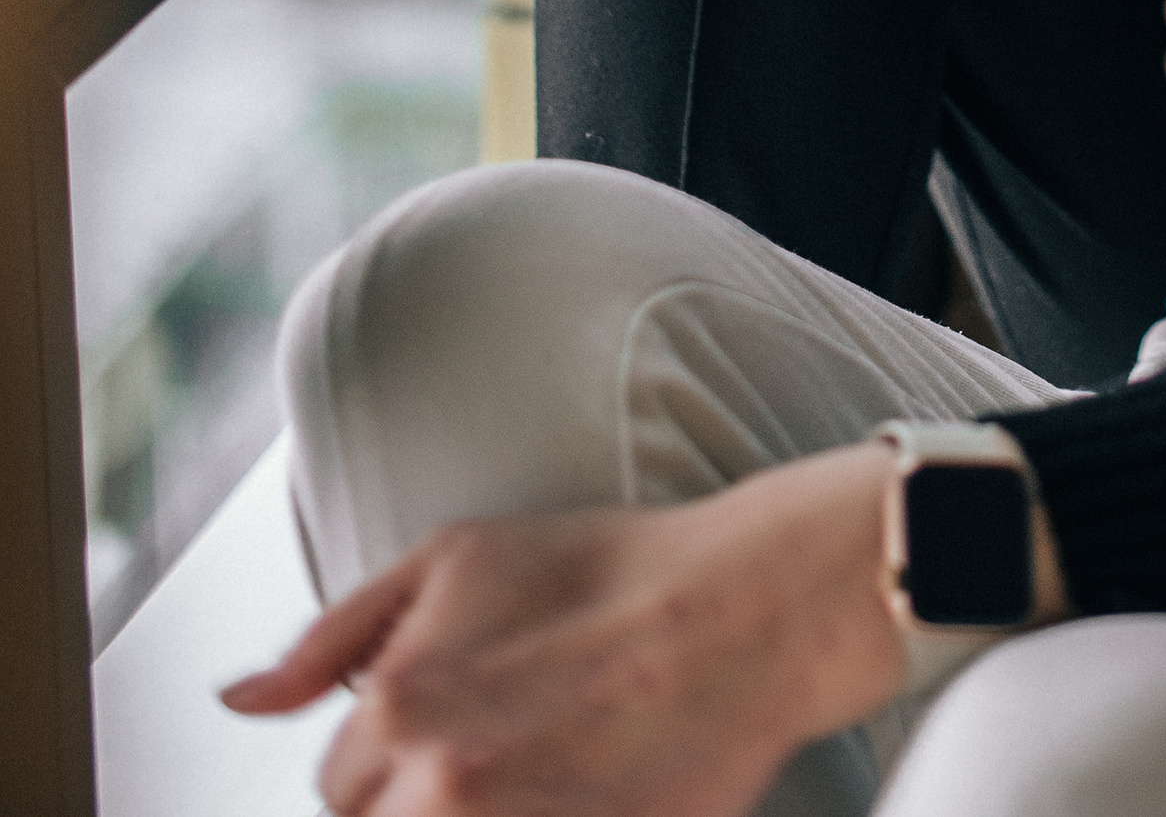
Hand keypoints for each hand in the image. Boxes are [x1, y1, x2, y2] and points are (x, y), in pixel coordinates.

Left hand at [222, 448, 905, 816]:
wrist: (744, 610)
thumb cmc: (607, 573)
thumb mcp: (452, 557)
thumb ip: (331, 635)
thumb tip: (239, 700)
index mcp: (397, 706)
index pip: (339, 785)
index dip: (394, 757)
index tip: (464, 726)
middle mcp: (440, 787)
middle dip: (426, 800)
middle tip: (511, 748)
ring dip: (470, 812)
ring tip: (541, 768)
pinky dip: (535, 816)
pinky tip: (567, 790)